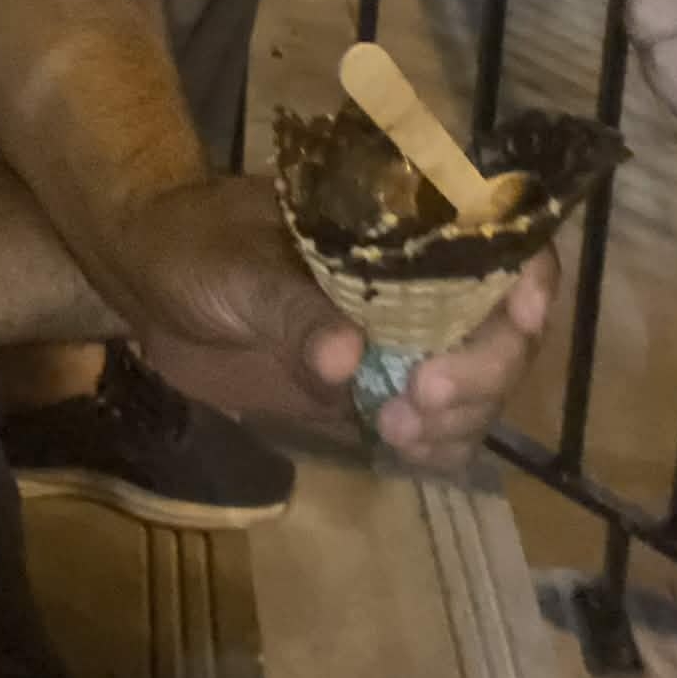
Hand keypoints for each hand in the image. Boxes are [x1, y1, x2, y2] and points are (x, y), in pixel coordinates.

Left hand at [112, 175, 557, 473]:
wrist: (149, 284)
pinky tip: (406, 450)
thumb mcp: (236, 268)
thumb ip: (291, 309)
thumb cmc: (194, 247)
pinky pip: (433, 426)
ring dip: (461, 417)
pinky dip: (436, 446)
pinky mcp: (373, 391)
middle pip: (502, 327)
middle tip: (422, 397)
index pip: (496, 237)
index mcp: (396, 226)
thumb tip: (347, 360)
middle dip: (483, 368)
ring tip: (398, 428)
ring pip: (478, 385)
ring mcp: (400, 340)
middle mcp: (416, 282)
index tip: (517, 316)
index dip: (528, 274)